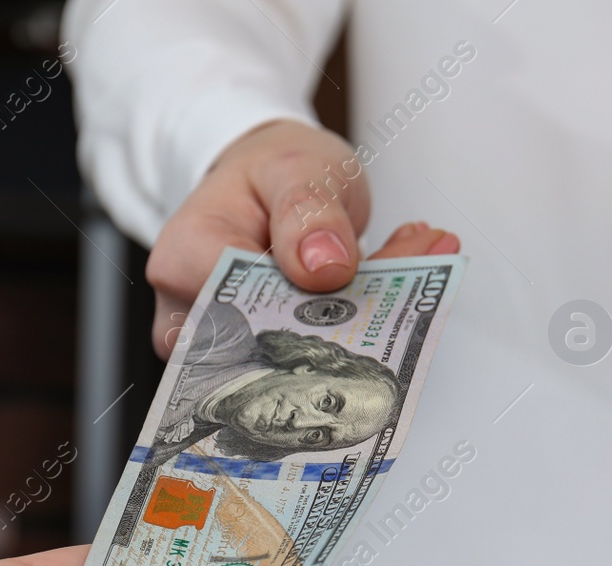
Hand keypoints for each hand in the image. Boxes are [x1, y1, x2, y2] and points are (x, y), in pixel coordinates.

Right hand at [146, 118, 460, 355]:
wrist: (269, 179)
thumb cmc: (267, 169)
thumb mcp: (292, 166)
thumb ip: (306, 210)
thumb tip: (324, 266)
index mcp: (186, 262)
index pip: (244, 311)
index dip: (308, 305)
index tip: (365, 273)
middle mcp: (197, 313)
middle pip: (278, 339)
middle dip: (357, 309)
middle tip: (423, 259)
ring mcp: (232, 342)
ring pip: (311, 351)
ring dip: (377, 309)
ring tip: (424, 255)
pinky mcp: (272, 352)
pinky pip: (327, 347)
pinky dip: (375, 311)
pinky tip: (412, 269)